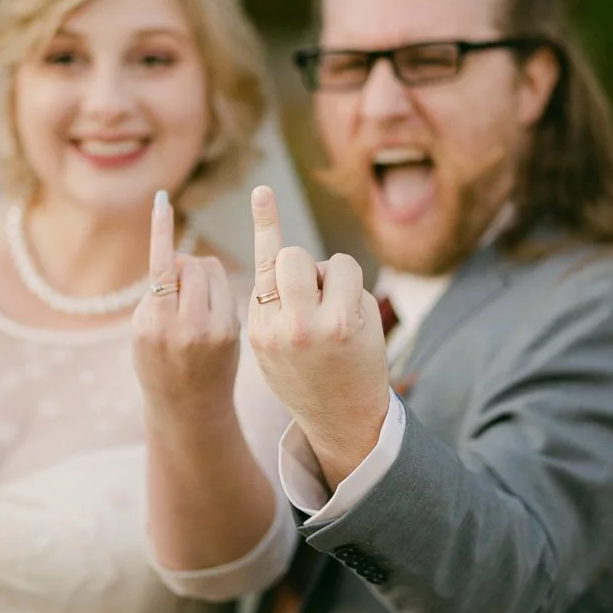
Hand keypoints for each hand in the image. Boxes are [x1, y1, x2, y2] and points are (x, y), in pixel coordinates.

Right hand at [132, 190, 240, 428]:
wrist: (187, 407)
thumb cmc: (158, 364)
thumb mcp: (143, 333)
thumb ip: (156, 294)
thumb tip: (180, 256)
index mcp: (153, 325)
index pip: (160, 268)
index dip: (162, 231)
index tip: (161, 200)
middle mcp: (182, 327)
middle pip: (190, 265)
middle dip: (184, 266)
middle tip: (179, 286)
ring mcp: (210, 330)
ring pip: (210, 272)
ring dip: (200, 274)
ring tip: (193, 298)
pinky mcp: (231, 332)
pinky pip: (225, 288)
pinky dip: (215, 287)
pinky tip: (208, 304)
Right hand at [248, 184, 390, 488]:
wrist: (342, 422)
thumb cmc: (310, 382)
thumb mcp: (273, 351)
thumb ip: (272, 310)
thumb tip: (285, 264)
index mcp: (258, 329)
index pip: (260, 267)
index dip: (265, 223)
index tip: (264, 191)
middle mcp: (279, 324)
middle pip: (291, 256)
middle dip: (306, 267)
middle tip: (317, 294)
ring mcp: (312, 323)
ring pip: (322, 262)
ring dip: (333, 277)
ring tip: (337, 312)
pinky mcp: (343, 323)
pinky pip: (348, 273)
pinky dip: (354, 287)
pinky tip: (354, 322)